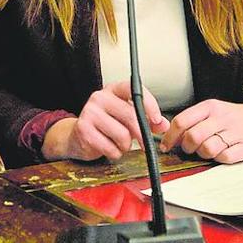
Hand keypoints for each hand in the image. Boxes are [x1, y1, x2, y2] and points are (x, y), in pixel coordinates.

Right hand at [42, 80, 168, 161]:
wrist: (78, 136)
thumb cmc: (106, 126)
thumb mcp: (127, 119)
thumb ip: (147, 120)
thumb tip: (163, 125)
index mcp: (112, 90)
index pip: (132, 90)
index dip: (149, 104)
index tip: (157, 120)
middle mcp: (99, 97)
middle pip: (130, 116)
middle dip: (141, 134)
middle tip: (144, 144)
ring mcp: (89, 112)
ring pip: (122, 135)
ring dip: (125, 146)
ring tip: (118, 144)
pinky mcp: (83, 130)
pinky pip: (110, 148)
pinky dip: (114, 153)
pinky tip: (108, 148)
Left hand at [161, 94, 242, 163]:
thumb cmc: (238, 117)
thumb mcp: (215, 111)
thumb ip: (194, 121)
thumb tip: (171, 137)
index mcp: (210, 107)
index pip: (181, 121)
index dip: (170, 136)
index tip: (166, 146)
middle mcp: (222, 118)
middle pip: (192, 137)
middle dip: (187, 148)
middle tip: (192, 149)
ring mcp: (235, 132)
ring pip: (207, 149)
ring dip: (204, 154)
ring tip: (211, 150)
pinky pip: (224, 158)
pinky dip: (220, 159)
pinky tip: (225, 153)